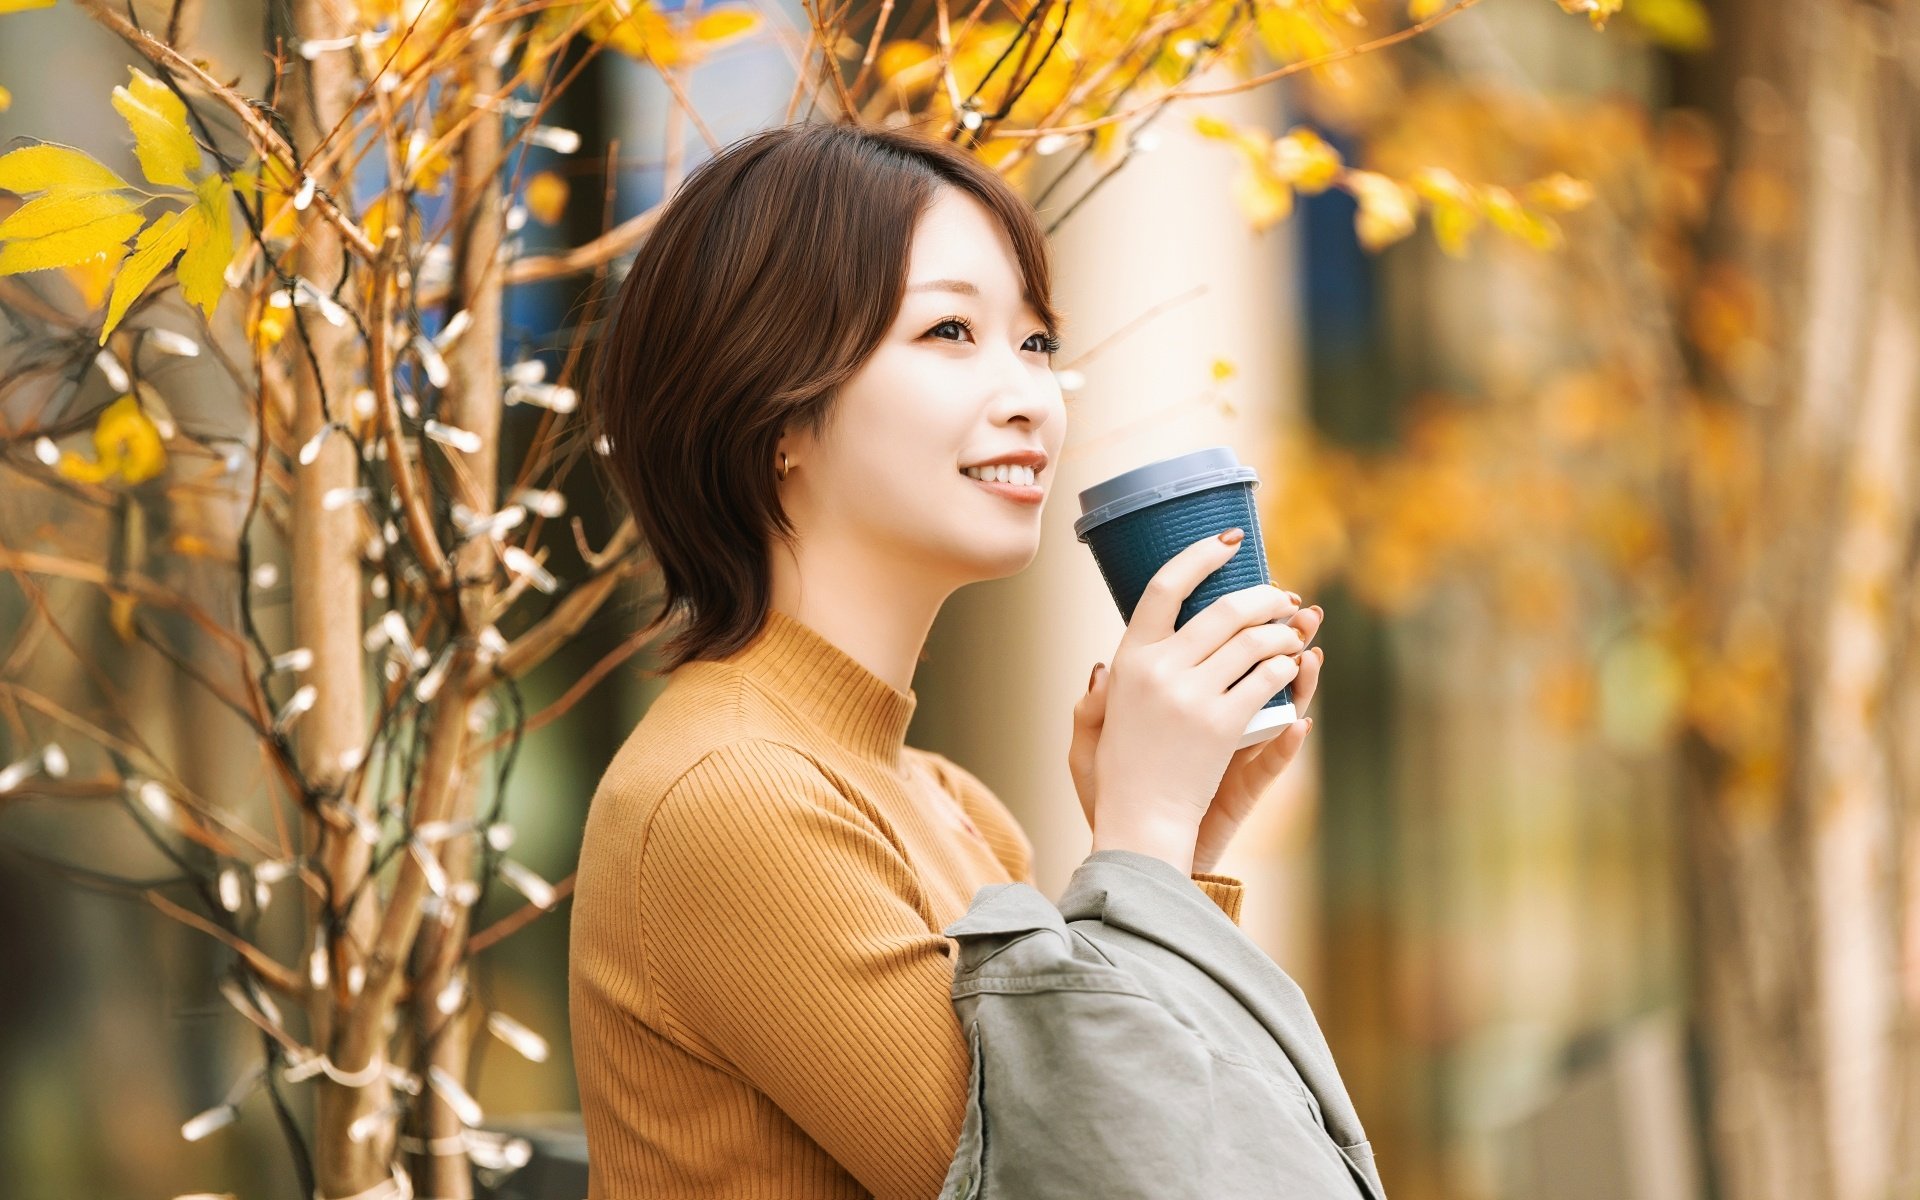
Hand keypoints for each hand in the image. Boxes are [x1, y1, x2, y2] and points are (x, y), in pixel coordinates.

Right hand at [1067, 529, 1309, 871]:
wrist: (1142, 825)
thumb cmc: (1117, 780)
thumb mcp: (1091, 731)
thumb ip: (1095, 697)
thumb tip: (1105, 665)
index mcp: (1128, 662)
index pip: (1162, 587)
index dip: (1199, 555)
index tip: (1229, 541)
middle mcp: (1159, 670)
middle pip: (1225, 609)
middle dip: (1264, 595)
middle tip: (1282, 597)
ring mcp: (1193, 695)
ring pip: (1254, 640)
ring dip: (1284, 632)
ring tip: (1295, 634)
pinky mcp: (1224, 724)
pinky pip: (1268, 679)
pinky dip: (1288, 668)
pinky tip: (1294, 667)